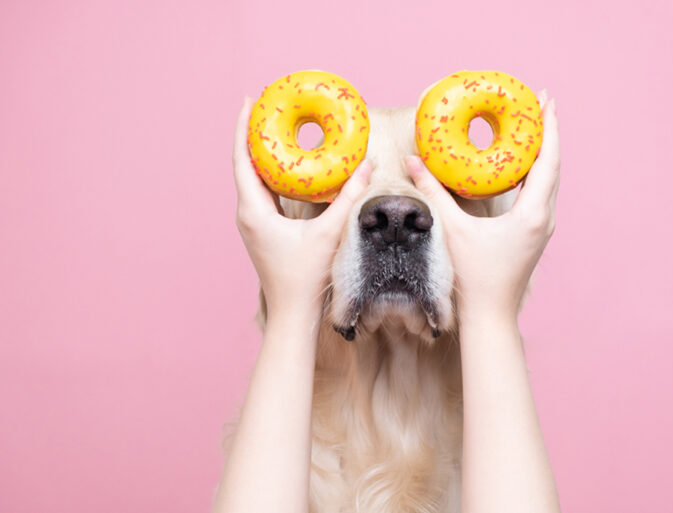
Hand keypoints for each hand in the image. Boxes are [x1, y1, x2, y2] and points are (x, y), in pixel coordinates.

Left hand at [232, 97, 372, 315]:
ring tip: (278, 127)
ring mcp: (254, 222)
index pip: (243, 159)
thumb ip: (348, 198)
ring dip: (264, 153)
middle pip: (246, 164)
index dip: (244, 128)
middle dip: (255, 134)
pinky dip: (274, 174)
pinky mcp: (263, 229)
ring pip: (254, 178)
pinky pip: (264, 192)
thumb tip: (367, 166)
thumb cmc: (306, 278)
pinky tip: (289, 165)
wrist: (293, 314)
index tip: (249, 101)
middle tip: (269, 106)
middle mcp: (248, 214)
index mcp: (254, 211)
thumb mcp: (330, 234)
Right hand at [405, 91, 559, 317]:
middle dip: (546, 132)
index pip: (547, 160)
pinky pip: (541, 193)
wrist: (489, 317)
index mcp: (532, 214)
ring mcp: (542, 228)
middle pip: (553, 165)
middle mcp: (544, 218)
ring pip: (549, 180)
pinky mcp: (534, 235)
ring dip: (542, 152)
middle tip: (537, 103)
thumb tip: (412, 160)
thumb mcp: (451, 230)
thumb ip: (432, 193)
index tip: (545, 98)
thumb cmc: (473, 278)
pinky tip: (519, 165)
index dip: (547, 127)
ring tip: (530, 127)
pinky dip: (534, 172)